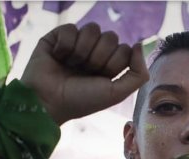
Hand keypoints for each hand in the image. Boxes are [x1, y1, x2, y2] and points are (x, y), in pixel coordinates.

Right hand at [21, 23, 149, 124]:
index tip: (101, 78)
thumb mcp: (117, 93)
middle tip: (85, 72)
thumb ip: (138, 73)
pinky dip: (65, 45)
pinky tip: (58, 57)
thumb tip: (139, 44)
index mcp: (109, 65)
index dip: (114, 63)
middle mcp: (94, 53)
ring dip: (83, 51)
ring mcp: (77, 44)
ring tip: (71, 65)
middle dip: (99, 57)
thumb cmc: (82, 100)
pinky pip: (70, 28)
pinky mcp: (57, 37)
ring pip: (92, 28)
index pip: (125, 49)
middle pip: (111, 36)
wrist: (49, 101)